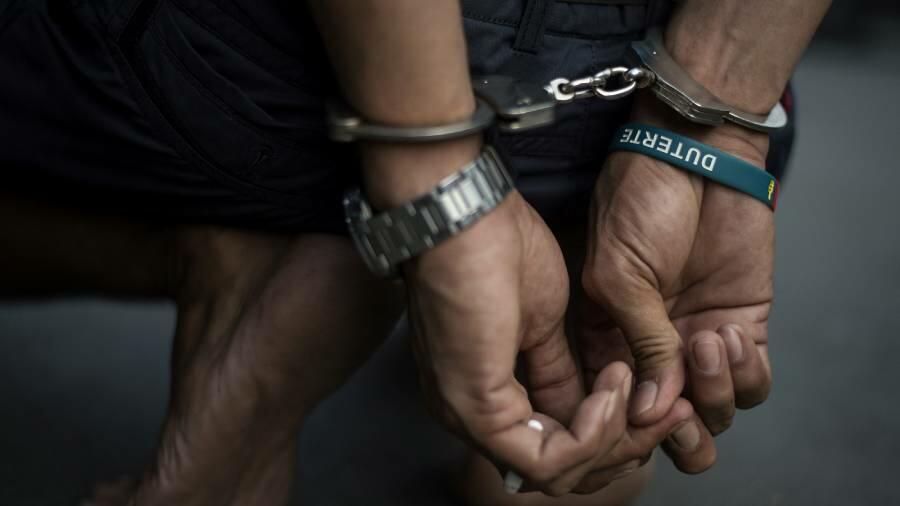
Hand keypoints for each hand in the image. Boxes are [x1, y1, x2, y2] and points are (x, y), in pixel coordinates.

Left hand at [406, 184, 658, 494]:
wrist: (465, 211)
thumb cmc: (498, 247)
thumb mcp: (545, 324)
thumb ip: (562, 374)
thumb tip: (588, 409)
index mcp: (487, 396)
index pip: (555, 452)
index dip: (613, 436)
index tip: (659, 399)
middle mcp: (473, 418)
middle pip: (562, 473)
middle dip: (624, 446)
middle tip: (663, 403)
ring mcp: (469, 417)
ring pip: (557, 475)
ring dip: (614, 437)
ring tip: (630, 381)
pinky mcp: (477, 409)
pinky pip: (548, 459)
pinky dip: (594, 432)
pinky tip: (613, 385)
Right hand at [579, 103, 774, 471]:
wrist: (696, 155)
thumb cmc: (638, 204)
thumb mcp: (620, 276)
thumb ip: (640, 344)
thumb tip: (652, 412)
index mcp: (607, 341)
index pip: (618, 408)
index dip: (630, 426)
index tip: (641, 415)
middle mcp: (653, 351)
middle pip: (669, 426)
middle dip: (677, 431)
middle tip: (680, 407)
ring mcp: (698, 341)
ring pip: (714, 413)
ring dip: (713, 392)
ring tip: (706, 339)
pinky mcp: (744, 327)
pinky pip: (753, 384)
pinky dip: (745, 374)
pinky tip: (728, 331)